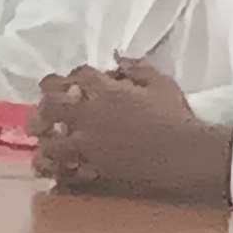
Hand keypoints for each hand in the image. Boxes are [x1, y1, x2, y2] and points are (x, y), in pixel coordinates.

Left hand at [34, 58, 232, 202]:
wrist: (188, 156)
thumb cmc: (178, 118)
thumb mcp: (161, 84)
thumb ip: (136, 68)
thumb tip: (118, 59)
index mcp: (106, 91)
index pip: (76, 75)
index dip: (70, 77)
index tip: (69, 83)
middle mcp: (90, 116)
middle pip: (50, 105)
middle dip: (45, 105)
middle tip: (44, 111)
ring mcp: (88, 147)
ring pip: (49, 143)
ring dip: (45, 141)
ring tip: (45, 143)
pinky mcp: (93, 172)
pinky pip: (63, 173)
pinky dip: (55, 172)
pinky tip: (52, 170)